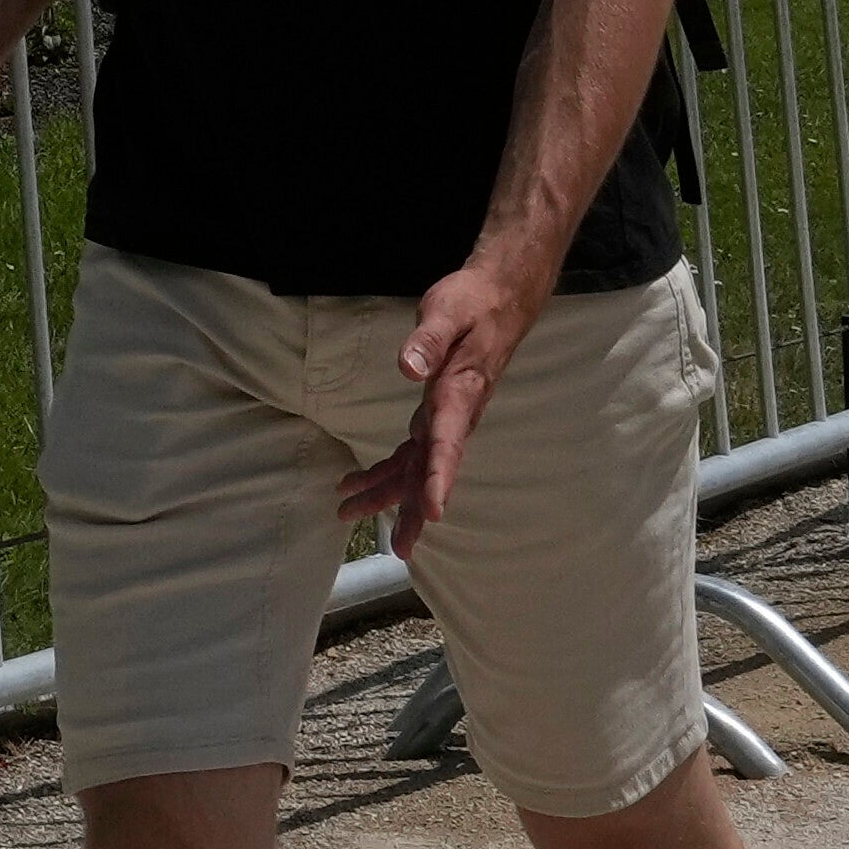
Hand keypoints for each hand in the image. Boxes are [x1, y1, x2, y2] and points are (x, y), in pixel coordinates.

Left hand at [333, 260, 538, 540]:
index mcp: (458, 394)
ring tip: (350, 513)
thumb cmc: (471, 304)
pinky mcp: (436, 411)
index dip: (439, 478)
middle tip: (400, 548)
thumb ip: (428, 339)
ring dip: (388, 493)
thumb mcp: (446, 312)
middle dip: (414, 508)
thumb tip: (409, 368)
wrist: (498, 300)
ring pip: (417, 466)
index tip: (433, 511)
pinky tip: (362, 483)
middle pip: (432, 469)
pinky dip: (388, 470)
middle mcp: (454, 415)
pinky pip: (412, 451)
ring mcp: (446, 417)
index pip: (448, 442)